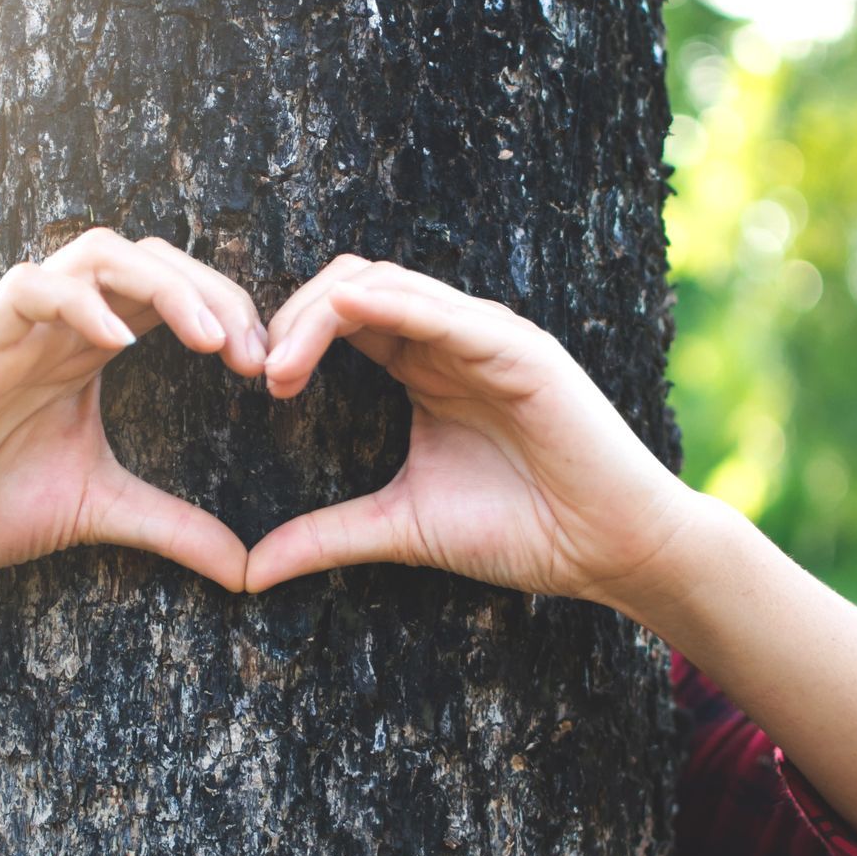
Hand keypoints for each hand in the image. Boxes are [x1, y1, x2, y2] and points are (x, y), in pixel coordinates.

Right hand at [0, 228, 266, 591]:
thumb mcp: (102, 512)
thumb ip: (175, 527)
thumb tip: (248, 568)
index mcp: (91, 347)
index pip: (172, 291)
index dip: (228, 312)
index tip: (268, 370)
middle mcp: (60, 323)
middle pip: (149, 257)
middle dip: (214, 292)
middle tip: (254, 353)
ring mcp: (17, 326)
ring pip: (97, 252)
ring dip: (165, 286)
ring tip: (209, 341)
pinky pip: (30, 287)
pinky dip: (80, 302)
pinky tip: (121, 344)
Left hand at [245, 256, 698, 608]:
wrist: (609, 551)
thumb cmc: (521, 531)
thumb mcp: (401, 527)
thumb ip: (326, 535)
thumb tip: (247, 571)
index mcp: (423, 366)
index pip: (340, 318)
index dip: (287, 337)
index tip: (254, 388)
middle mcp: (451, 339)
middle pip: (350, 286)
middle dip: (291, 319)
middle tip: (256, 373)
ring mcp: (486, 337)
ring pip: (385, 284)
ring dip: (319, 315)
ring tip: (278, 369)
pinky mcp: (519, 349)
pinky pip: (442, 310)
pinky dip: (388, 304)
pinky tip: (342, 317)